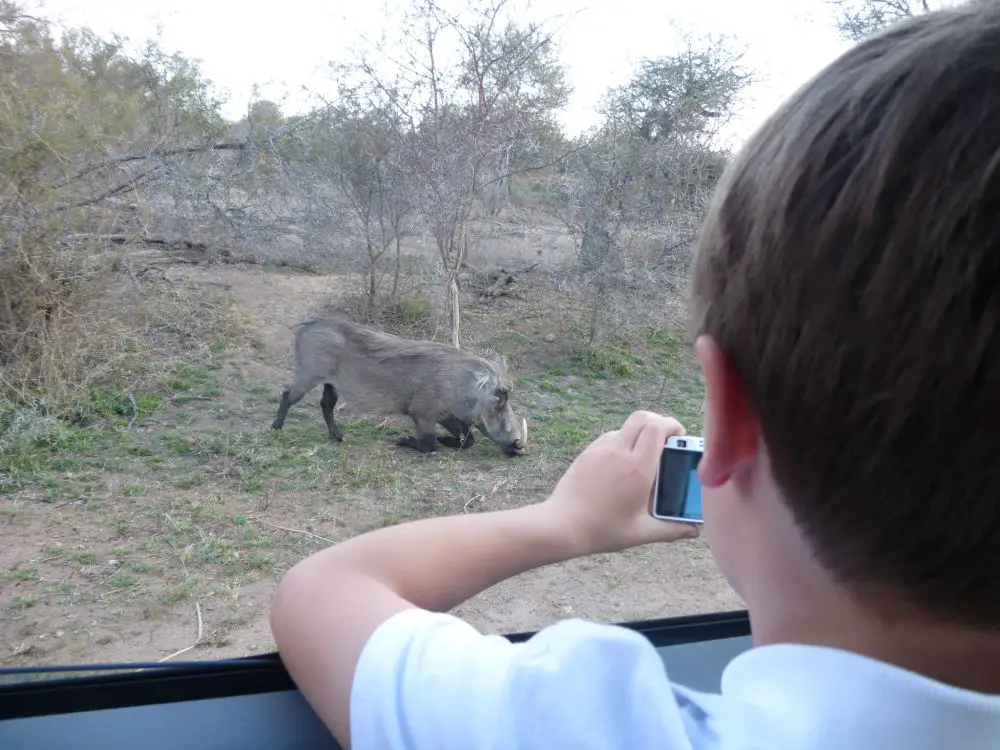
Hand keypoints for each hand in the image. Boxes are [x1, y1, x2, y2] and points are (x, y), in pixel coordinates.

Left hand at [540, 410, 699, 555]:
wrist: (563, 526)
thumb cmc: (604, 530)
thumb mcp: (643, 533)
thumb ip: (672, 530)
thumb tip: (694, 531)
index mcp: (638, 468)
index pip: (657, 427)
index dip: (672, 425)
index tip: (680, 436)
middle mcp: (620, 452)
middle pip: (642, 417)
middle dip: (658, 421)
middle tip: (666, 438)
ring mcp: (600, 450)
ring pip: (625, 426)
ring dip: (639, 432)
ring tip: (644, 454)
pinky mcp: (586, 454)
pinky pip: (609, 437)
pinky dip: (621, 441)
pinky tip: (622, 463)